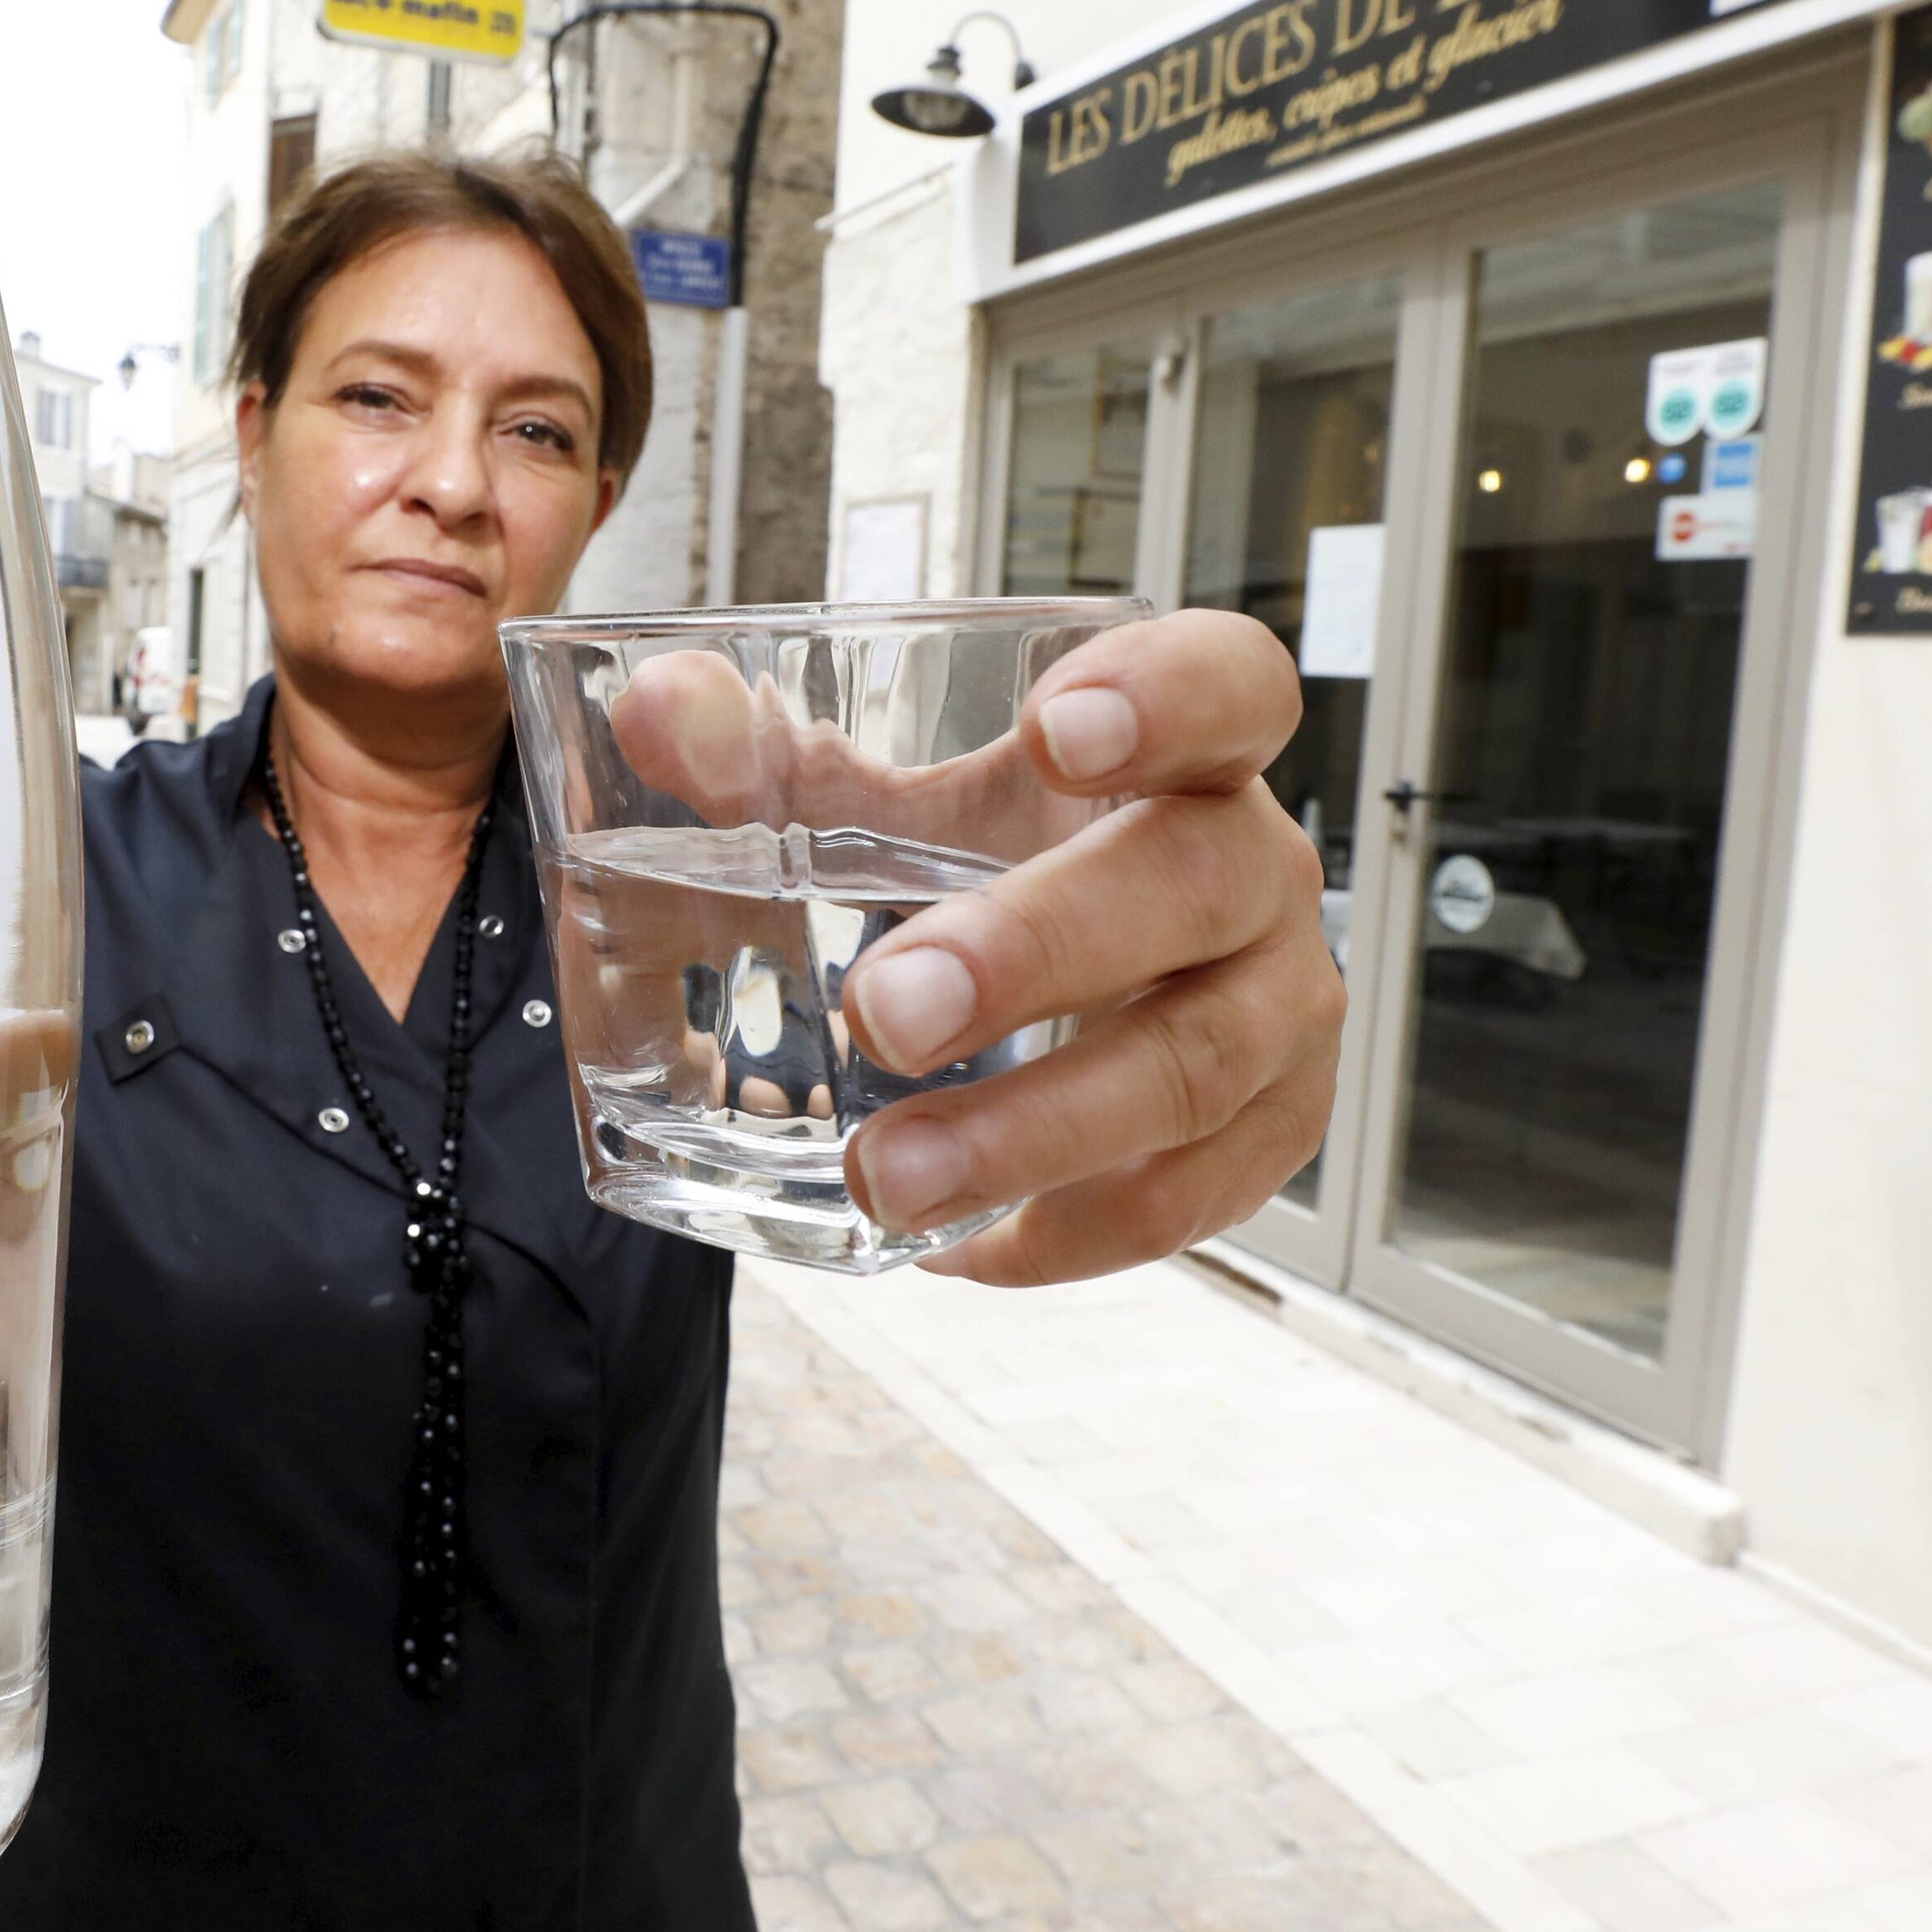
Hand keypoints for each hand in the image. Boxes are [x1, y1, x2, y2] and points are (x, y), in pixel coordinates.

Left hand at [829, 612, 1337, 1283]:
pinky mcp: (1269, 1133)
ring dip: (1032, 1135)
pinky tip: (952, 1248)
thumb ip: (763, 757)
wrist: (1073, 989)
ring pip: (1192, 1071)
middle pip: (1196, 889)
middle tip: (886, 1010)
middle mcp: (1257, 870)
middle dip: (1038, 953)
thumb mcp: (880, 799)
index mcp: (1182, 749)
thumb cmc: (985, 864)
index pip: (1231, 683)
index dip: (1166, 698)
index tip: (1053, 731)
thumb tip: (651, 710)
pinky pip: (1186, 1199)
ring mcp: (1281, 1008)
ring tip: (886, 1177)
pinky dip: (1066, 1233)